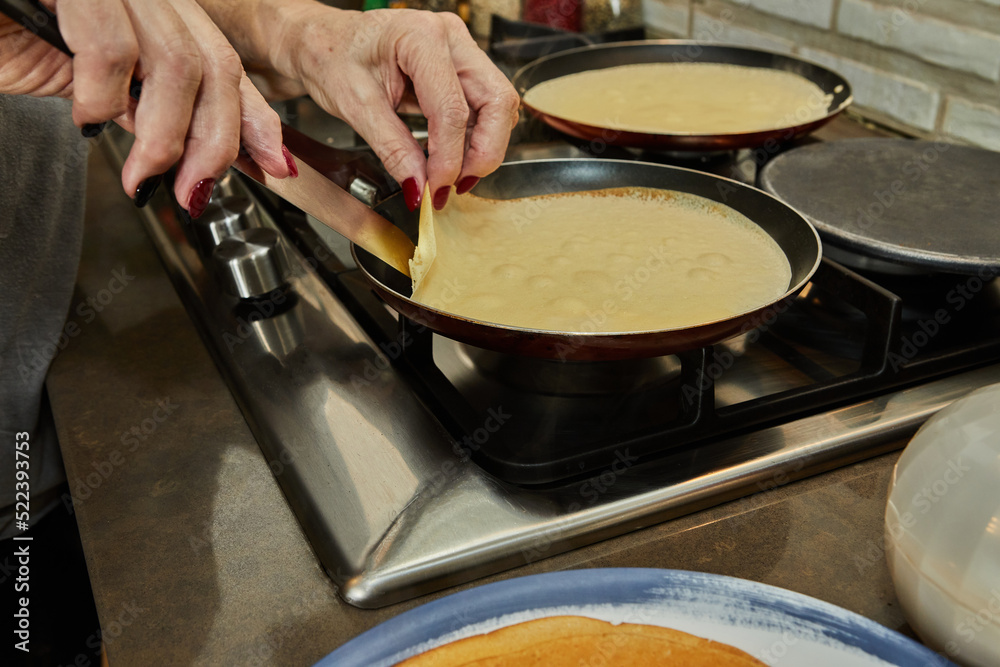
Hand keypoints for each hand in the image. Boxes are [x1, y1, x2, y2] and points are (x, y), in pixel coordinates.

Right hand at [0, 0, 291, 214]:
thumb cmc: (9, 34)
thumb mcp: (94, 82)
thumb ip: (146, 105)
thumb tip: (188, 149)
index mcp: (155, 7)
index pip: (223, 60)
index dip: (255, 117)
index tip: (275, 164)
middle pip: (213, 66)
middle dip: (213, 142)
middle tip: (193, 192)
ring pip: (177, 65)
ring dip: (163, 138)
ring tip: (141, 175)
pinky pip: (112, 52)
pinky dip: (104, 99)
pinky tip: (86, 117)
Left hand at [274, 7, 519, 209]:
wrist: (323, 41)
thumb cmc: (331, 57)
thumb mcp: (354, 106)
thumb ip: (392, 148)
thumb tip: (420, 187)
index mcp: (419, 36)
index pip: (452, 109)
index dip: (449, 157)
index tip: (435, 189)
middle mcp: (449, 37)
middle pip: (496, 100)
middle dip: (484, 151)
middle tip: (457, 185)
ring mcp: (460, 50)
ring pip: (498, 104)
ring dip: (482, 146)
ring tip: (451, 176)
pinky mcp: (460, 66)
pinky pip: (484, 106)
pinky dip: (473, 137)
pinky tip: (450, 158)